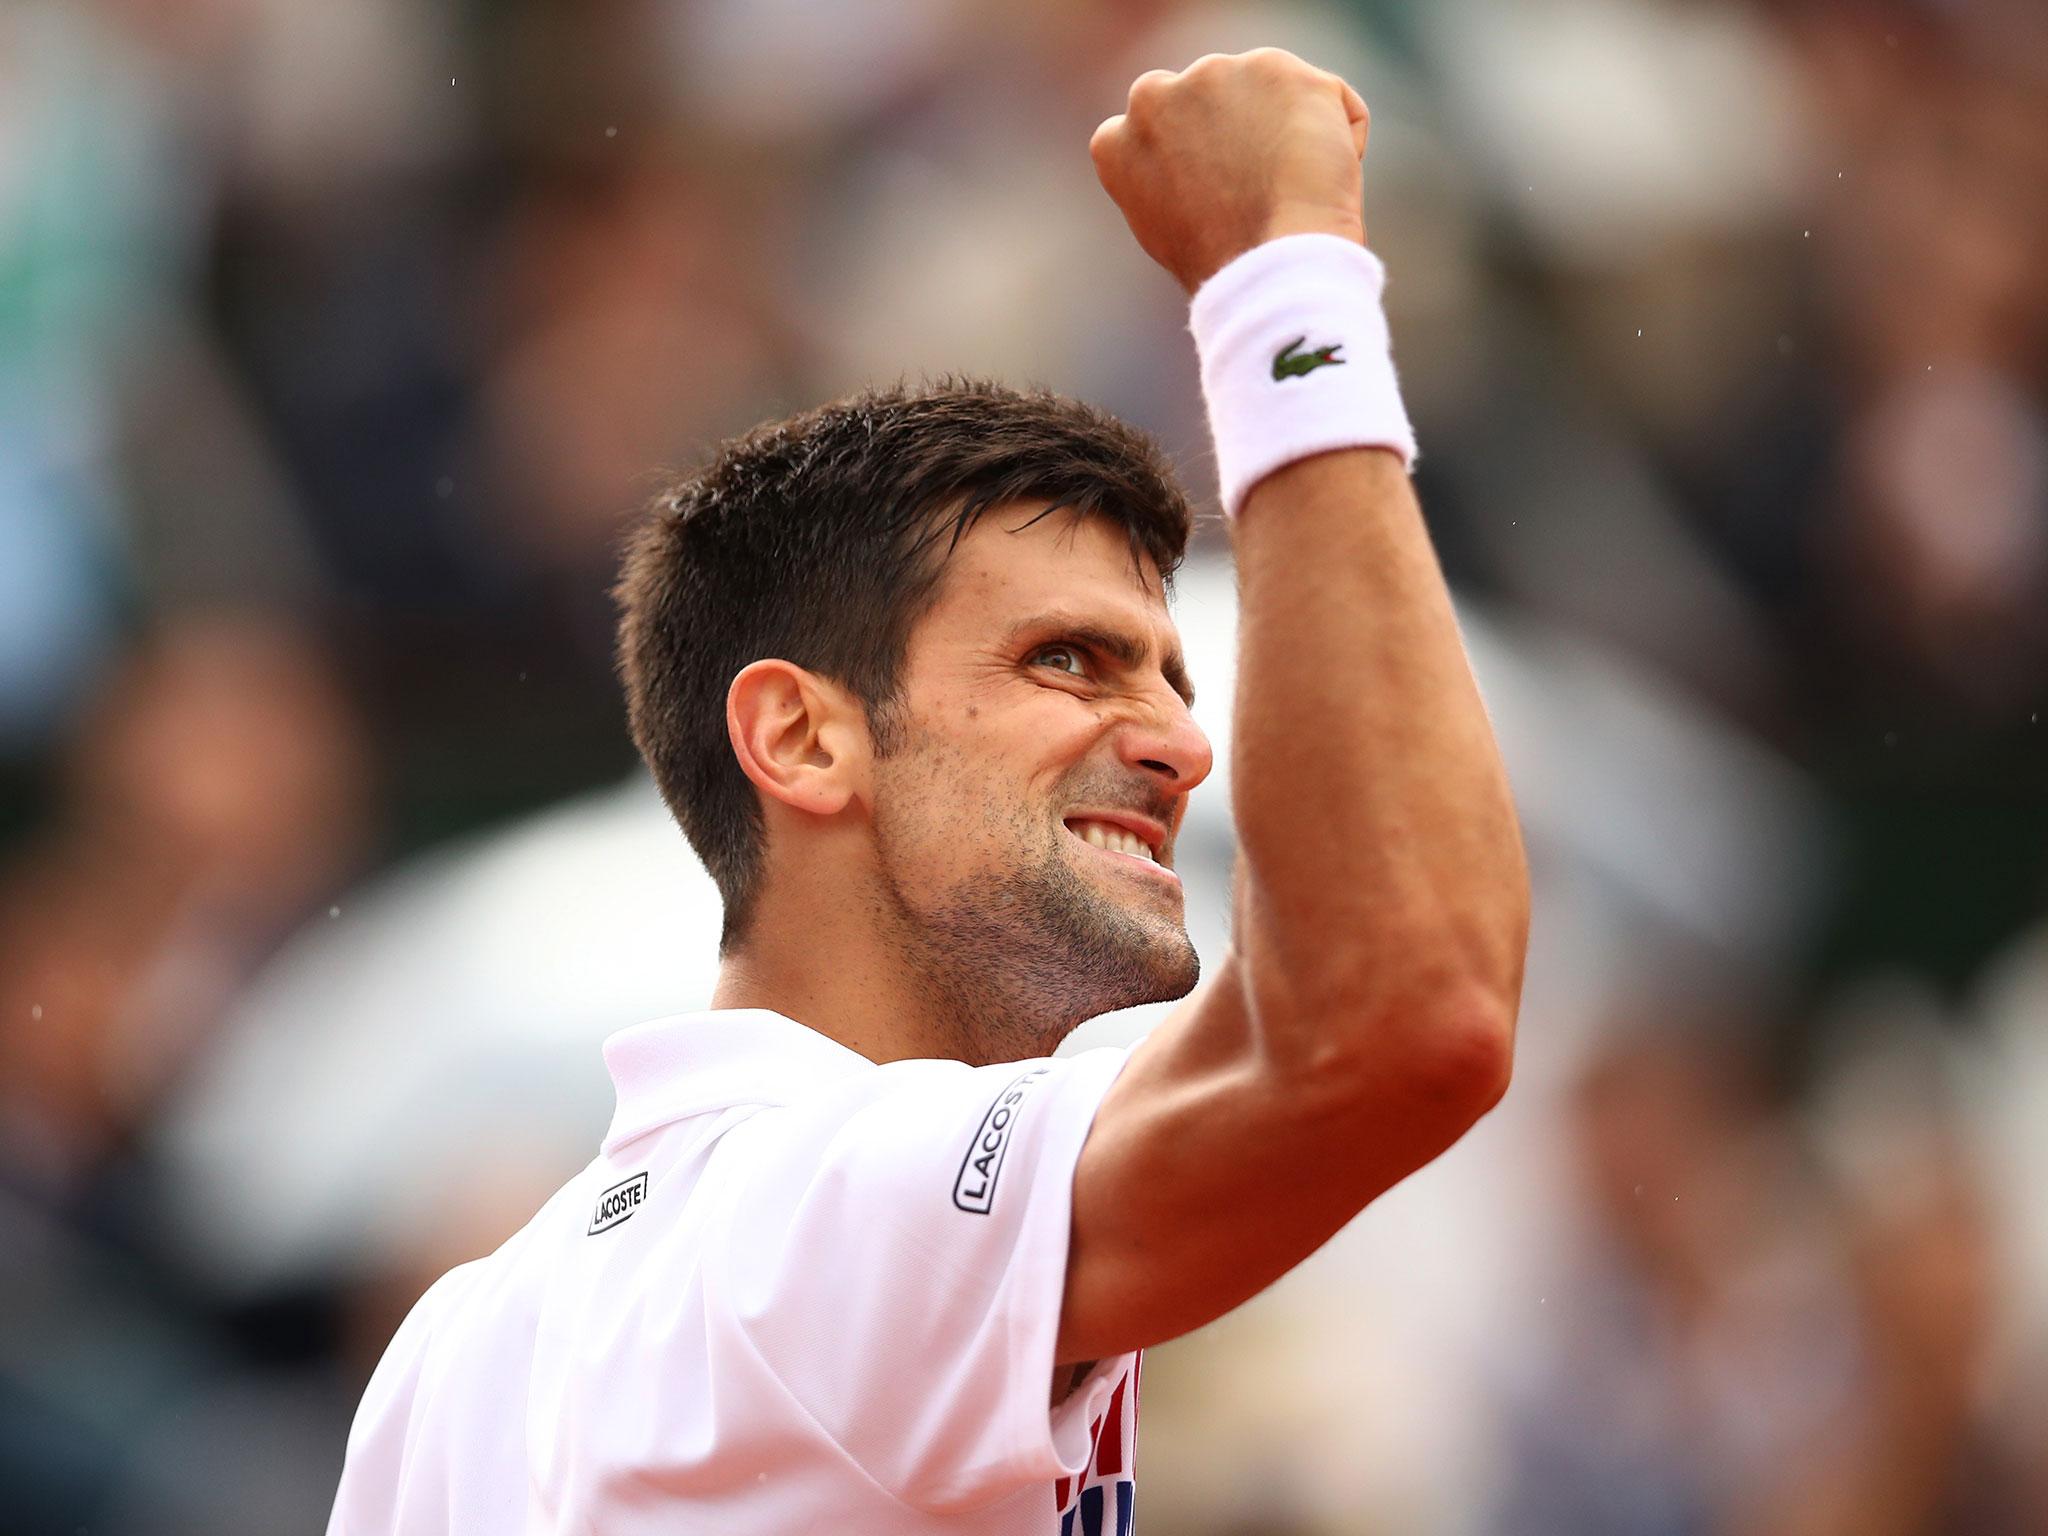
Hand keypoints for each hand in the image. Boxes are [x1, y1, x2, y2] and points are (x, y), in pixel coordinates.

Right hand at [1090, 49, 1369, 294]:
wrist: (1273, 265)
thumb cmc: (1227, 269)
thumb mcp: (1168, 227)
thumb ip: (1170, 178)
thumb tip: (1200, 166)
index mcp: (1118, 140)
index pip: (1157, 126)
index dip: (1197, 156)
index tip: (1219, 193)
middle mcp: (1155, 93)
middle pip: (1213, 99)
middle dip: (1239, 129)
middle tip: (1262, 192)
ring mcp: (1216, 75)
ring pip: (1271, 96)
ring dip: (1290, 133)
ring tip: (1292, 194)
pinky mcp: (1277, 68)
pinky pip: (1331, 102)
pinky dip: (1343, 138)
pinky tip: (1327, 181)